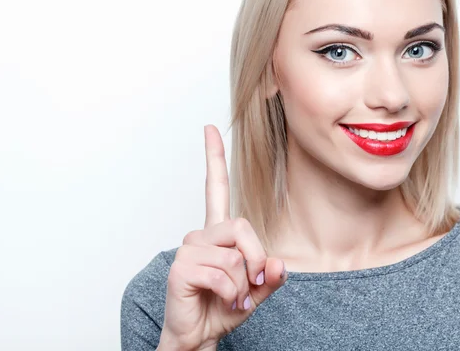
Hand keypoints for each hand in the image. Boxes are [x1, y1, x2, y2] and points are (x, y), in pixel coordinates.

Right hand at [158, 125, 286, 350]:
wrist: (198, 335)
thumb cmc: (223, 307)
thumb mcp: (256, 291)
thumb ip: (270, 276)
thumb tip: (278, 263)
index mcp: (218, 234)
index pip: (215, 188)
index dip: (214, 158)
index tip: (209, 129)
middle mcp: (201, 235)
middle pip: (242, 226)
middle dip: (256, 259)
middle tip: (252, 283)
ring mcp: (188, 249)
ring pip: (234, 257)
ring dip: (242, 284)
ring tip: (231, 296)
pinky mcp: (181, 268)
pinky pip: (222, 274)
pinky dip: (230, 293)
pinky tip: (221, 299)